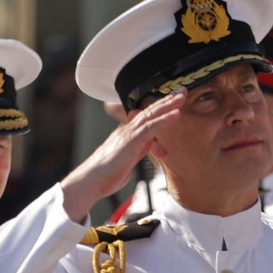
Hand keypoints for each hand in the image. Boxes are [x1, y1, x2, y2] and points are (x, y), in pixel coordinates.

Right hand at [61, 92, 183, 221]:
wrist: (91, 181)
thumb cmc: (105, 177)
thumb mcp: (127, 163)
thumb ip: (138, 153)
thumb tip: (147, 147)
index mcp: (125, 136)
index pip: (145, 119)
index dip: (159, 111)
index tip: (171, 105)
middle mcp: (126, 131)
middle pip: (149, 112)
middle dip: (166, 101)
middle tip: (181, 91)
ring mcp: (128, 134)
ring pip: (151, 114)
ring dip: (168, 104)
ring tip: (182, 95)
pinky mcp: (131, 140)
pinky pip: (151, 126)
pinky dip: (164, 119)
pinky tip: (176, 113)